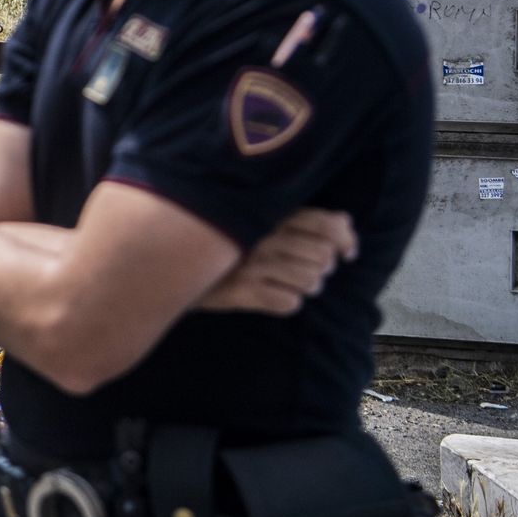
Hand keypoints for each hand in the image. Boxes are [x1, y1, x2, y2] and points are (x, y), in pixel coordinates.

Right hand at [198, 208, 357, 315]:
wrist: (169, 261)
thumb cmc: (224, 240)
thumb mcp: (257, 219)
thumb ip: (300, 218)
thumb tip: (345, 221)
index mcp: (270, 214)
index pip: (325, 223)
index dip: (346, 240)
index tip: (348, 253)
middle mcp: (263, 236)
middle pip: (322, 257)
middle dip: (324, 269)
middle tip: (310, 272)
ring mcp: (251, 264)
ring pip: (310, 282)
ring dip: (308, 287)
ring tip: (293, 285)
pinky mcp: (240, 292)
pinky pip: (288, 303)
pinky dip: (289, 302)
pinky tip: (276, 296)